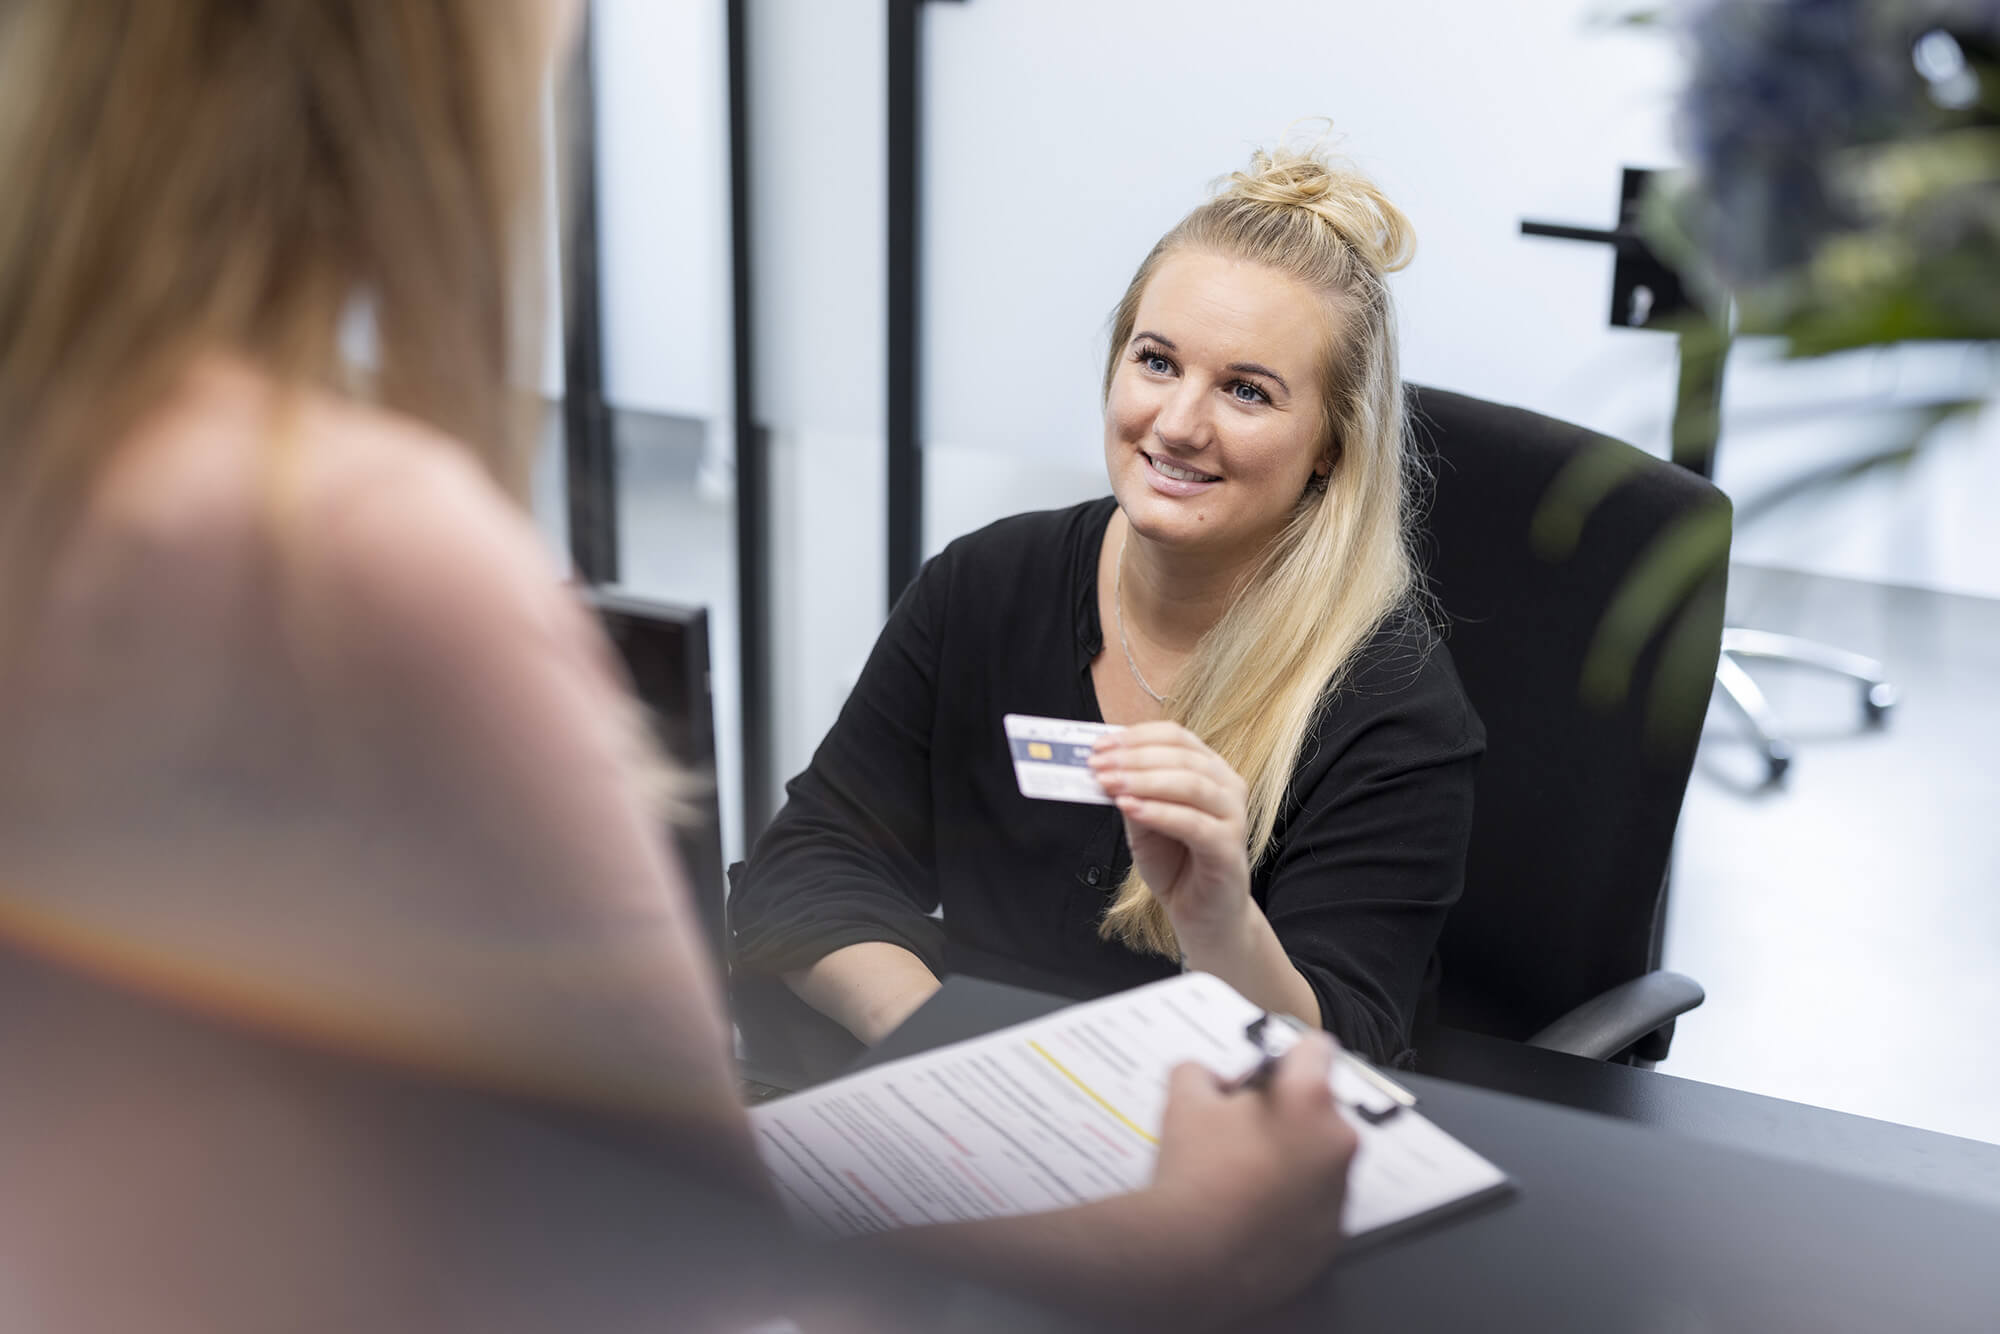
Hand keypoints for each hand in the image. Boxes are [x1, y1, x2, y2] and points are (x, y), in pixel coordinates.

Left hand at [1089, 722, 1252, 938]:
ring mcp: (1233, 816)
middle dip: (1134, 758)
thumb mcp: (1144, 824)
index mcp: (1209, 770)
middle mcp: (1227, 786)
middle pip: (1182, 756)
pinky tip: (1130, 808)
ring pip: (1191, 784)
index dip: (1135, 737)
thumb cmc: (1177, 865)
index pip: (1176, 736)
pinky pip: (1193, 823)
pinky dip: (1159, 812)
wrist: (1203, 915)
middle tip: (1098, 765)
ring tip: (1109, 784)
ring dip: (1144, 781)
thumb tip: (1104, 770)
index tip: (1099, 746)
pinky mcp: (1229, 848)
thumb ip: (1131, 795)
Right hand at [1146, 1035, 1355, 1314]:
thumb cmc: (1193, 1177)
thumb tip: (1209, 1077)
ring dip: (1291, 1156)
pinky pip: (1316, 1202)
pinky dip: (1293, 1200)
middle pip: (1319, 1107)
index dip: (1287, 1054)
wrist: (1192, 1260)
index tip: (1269, 1070)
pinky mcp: (1332, 1235)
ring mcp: (1339, 1192)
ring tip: (1242, 1174)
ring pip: (1318, 1157)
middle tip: (1241, 1129)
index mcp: (1309, 1098)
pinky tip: (1252, 1206)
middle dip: (1286, 1112)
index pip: (1316, 1048)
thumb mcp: (1183, 1101)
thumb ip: (1200, 1071)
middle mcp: (1337, 1141)